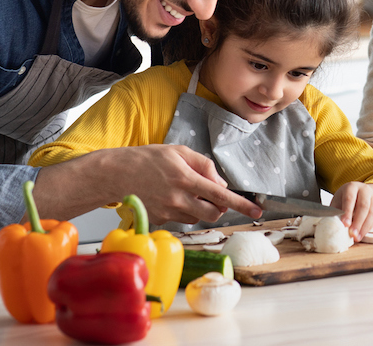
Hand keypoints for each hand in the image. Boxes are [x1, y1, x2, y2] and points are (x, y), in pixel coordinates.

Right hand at [104, 144, 262, 225]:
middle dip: (219, 206)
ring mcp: (168, 213)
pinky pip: (182, 220)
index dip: (241, 204)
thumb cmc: (147, 159)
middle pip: (213, 212)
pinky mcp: (160, 221)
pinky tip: (170, 198)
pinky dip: (184, 211)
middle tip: (210, 194)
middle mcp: (178, 199)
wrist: (116, 174)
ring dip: (200, 208)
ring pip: (198, 217)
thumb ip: (203, 165)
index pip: (220, 195)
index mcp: (185, 178)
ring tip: (183, 190)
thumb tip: (220, 184)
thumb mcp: (178, 151)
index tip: (256, 210)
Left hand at [329, 182, 372, 241]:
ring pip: (371, 213)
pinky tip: (362, 234)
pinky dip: (369, 227)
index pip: (350, 199)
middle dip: (358, 222)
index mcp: (351, 187)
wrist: (362, 193)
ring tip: (357, 237)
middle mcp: (364, 190)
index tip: (345, 224)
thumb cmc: (346, 198)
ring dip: (364, 227)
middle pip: (363, 206)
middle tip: (352, 234)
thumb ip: (336, 210)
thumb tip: (332, 224)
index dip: (347, 212)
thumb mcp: (339, 200)